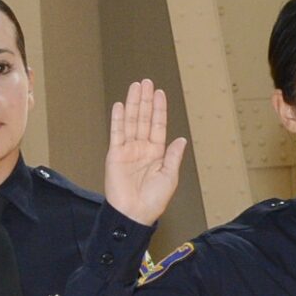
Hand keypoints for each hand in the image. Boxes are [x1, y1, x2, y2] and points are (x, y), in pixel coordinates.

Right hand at [103, 78, 188, 226]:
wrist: (134, 213)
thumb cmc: (153, 200)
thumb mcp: (169, 177)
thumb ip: (173, 156)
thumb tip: (181, 139)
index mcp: (156, 153)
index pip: (157, 126)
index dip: (158, 109)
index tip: (159, 93)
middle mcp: (141, 149)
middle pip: (143, 119)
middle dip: (145, 100)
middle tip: (146, 82)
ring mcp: (127, 150)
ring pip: (130, 122)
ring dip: (133, 104)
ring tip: (135, 87)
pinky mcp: (114, 155)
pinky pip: (117, 133)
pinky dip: (117, 119)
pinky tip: (119, 105)